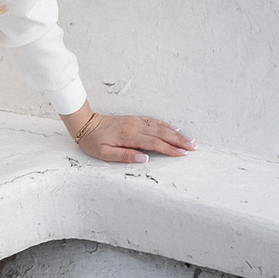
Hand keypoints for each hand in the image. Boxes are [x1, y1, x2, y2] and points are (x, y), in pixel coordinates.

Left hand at [65, 104, 194, 164]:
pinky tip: (172, 128)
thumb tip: (143, 158)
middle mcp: (135, 127)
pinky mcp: (133, 119)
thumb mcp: (103, 153)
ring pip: (159, 126)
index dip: (170, 149)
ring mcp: (135, 121)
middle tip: (193, 147)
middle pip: (161, 134)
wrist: (85, 123)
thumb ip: (123, 156)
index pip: (154, 144)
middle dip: (178, 141)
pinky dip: (164, 124)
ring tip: (188, 139)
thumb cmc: (92, 141)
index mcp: (129, 137)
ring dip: (175, 133)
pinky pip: (152, 121)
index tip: (182, 154)